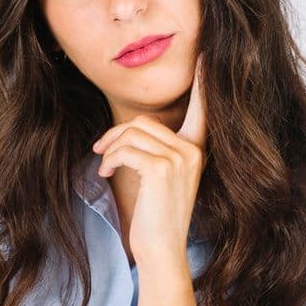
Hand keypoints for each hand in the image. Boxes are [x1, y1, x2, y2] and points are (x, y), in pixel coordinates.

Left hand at [93, 53, 208, 267]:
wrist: (161, 250)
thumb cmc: (156, 216)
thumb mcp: (163, 178)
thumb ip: (158, 151)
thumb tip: (132, 131)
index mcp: (198, 150)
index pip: (203, 109)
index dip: (203, 83)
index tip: (203, 56)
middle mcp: (194, 151)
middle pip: (145, 122)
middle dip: (117, 133)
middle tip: (101, 149)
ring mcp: (180, 159)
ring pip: (133, 134)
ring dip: (111, 148)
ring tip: (104, 164)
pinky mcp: (162, 170)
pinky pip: (127, 149)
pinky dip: (111, 158)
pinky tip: (107, 172)